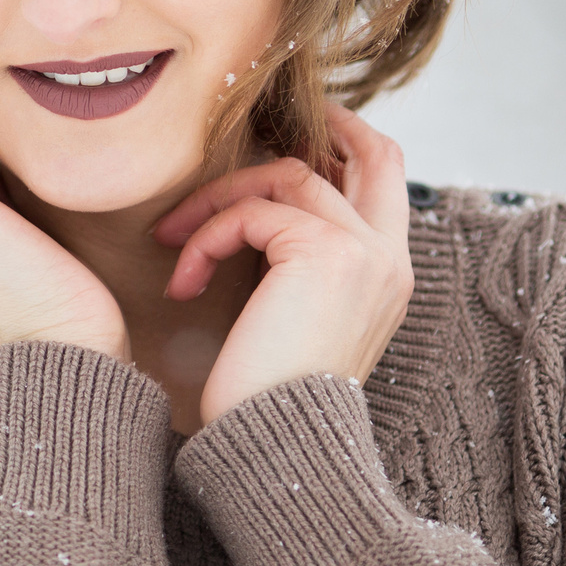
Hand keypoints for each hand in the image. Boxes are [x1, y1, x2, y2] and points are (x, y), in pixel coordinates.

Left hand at [150, 103, 413, 425]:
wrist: (270, 448)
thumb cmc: (264, 399)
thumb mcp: (290, 319)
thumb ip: (294, 266)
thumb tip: (257, 217)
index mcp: (388, 277)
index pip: (389, 180)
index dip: (347, 142)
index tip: (293, 130)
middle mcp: (390, 259)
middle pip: (375, 152)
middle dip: (322, 122)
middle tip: (260, 116)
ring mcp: (366, 253)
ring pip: (288, 175)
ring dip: (219, 201)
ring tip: (175, 242)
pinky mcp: (326, 253)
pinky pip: (253, 212)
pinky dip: (207, 237)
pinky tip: (184, 282)